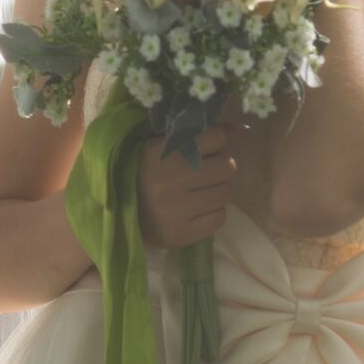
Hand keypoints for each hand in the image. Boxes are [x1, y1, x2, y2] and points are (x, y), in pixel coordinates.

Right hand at [137, 122, 238, 248]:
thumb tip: (242, 129)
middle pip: (227, 166)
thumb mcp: (163, 145)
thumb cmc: (146, 172)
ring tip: (198, 192)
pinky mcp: (182, 234)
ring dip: (217, 190)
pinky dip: (212, 212)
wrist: (120, 214)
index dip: (216, 141)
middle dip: (219, 167)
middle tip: (203, 172)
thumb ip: (199, 134)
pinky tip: (196, 210)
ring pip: (226, 193)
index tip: (206, 148)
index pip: (216, 137)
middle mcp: (170, 179)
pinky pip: (220, 218)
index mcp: (162, 151)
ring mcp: (176, 210)